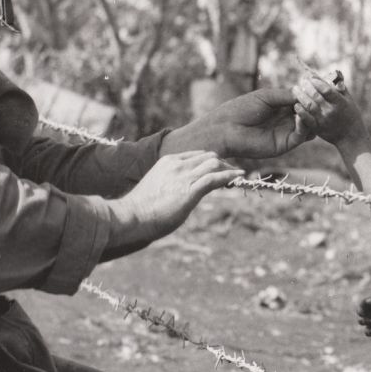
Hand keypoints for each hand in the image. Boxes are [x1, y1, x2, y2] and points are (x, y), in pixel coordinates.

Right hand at [107, 150, 243, 253]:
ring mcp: (184, 176)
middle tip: (232, 171)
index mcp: (168, 162)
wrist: (132, 216)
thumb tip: (175, 195)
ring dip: (228, 168)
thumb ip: (168, 185)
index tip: (218, 169)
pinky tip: (239, 176)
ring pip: (214, 163)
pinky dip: (229, 175)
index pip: (196, 155)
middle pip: (208, 156)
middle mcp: (177, 165)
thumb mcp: (156, 188)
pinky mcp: (190, 190)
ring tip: (238, 174)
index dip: (209, 161)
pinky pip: (215, 178)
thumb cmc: (139, 209)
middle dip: (222, 163)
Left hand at [167, 87, 311, 158]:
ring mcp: (286, 133)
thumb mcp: (266, 96)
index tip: (316, 87)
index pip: (303, 101)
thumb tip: (305, 93)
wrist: (226, 129)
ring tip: (306, 105)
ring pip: (309, 126)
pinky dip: (305, 124)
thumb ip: (286, 95)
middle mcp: (286, 121)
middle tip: (317, 97)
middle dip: (315, 105)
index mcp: (281, 108)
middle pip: (310, 114)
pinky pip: (301, 135)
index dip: (311, 95)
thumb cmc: (241, 109)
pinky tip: (300, 114)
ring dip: (312, 114)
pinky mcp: (284, 145)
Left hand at [292, 70, 364, 145]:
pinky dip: (300, 112)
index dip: (317, 82)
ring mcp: (324, 120)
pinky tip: (296, 105)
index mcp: (340, 103)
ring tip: (295, 89)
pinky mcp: (318, 129)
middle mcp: (331, 111)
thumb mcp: (349, 100)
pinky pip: (307, 119)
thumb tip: (333, 73)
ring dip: (301, 96)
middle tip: (301, 80)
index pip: (326, 90)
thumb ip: (340, 88)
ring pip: (309, 106)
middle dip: (307, 86)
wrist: (351, 138)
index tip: (311, 77)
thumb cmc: (351, 116)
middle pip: (316, 96)